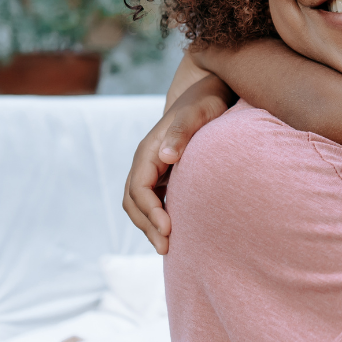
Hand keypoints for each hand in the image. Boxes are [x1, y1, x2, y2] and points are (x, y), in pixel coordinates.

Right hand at [123, 74, 234, 252]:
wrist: (208, 94)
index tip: (168, 228)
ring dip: (150, 226)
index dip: (150, 211)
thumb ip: (182, 132)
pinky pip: (153, 202)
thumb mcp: (197, 113)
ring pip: (140, 205)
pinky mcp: (164, 175)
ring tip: (168, 247)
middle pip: (133, 201)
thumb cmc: (205, 103)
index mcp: (148, 150)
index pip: (138, 188)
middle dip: (147, 226)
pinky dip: (158, 218)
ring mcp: (153, 169)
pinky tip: (176, 232)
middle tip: (167, 248)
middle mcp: (146, 161)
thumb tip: (165, 156)